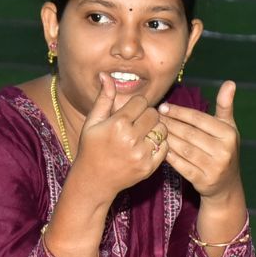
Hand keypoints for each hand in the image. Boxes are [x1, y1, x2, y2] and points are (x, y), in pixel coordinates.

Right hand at [71, 72, 167, 198]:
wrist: (93, 181)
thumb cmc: (90, 148)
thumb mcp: (93, 122)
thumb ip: (104, 98)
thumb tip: (106, 75)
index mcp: (117, 124)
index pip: (141, 102)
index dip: (136, 105)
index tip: (129, 112)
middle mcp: (131, 138)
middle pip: (154, 114)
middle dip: (147, 115)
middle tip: (136, 123)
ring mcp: (141, 154)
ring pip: (162, 130)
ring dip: (155, 129)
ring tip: (142, 134)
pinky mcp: (149, 167)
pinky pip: (165, 147)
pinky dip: (158, 145)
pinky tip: (145, 146)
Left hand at [158, 79, 241, 200]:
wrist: (226, 184)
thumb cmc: (223, 149)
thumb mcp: (228, 127)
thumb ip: (225, 105)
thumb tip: (230, 82)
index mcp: (229, 134)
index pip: (199, 119)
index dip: (179, 112)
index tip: (163, 106)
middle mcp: (224, 151)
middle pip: (189, 134)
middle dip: (169, 124)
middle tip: (153, 117)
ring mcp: (214, 168)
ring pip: (183, 149)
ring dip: (166, 138)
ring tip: (153, 130)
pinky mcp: (203, 181)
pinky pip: (181, 166)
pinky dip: (168, 156)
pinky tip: (158, 147)